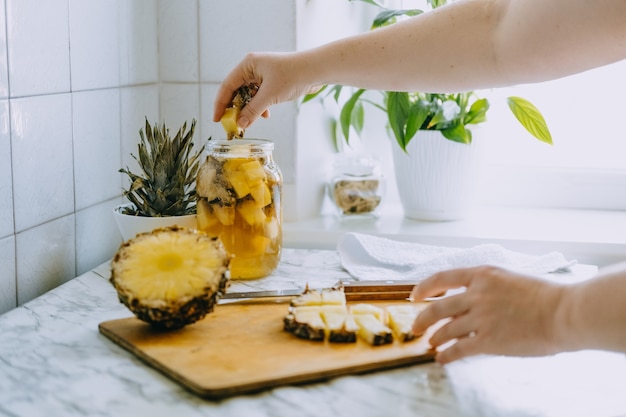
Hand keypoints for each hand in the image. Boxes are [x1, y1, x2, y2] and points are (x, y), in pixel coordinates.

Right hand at [213, 52, 321, 128]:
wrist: (315, 70)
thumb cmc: (293, 76)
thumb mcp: (269, 96)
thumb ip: (252, 110)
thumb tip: (240, 124)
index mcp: (248, 65)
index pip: (227, 86)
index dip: (220, 104)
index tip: (217, 119)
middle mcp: (252, 67)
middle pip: (236, 90)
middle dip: (235, 108)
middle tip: (232, 124)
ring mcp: (262, 74)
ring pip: (248, 95)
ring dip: (249, 109)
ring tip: (249, 122)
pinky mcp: (271, 81)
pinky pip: (259, 96)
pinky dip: (259, 106)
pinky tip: (265, 115)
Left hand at [411, 266, 565, 363]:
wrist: (565, 313)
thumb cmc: (546, 296)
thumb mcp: (510, 278)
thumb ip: (488, 286)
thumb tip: (471, 298)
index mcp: (483, 275)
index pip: (442, 278)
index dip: (424, 288)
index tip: (414, 295)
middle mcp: (477, 294)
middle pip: (437, 307)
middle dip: (422, 319)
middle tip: (415, 327)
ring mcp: (481, 317)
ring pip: (446, 330)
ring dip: (435, 339)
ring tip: (431, 344)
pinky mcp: (488, 340)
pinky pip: (459, 349)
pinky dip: (447, 355)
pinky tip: (442, 360)